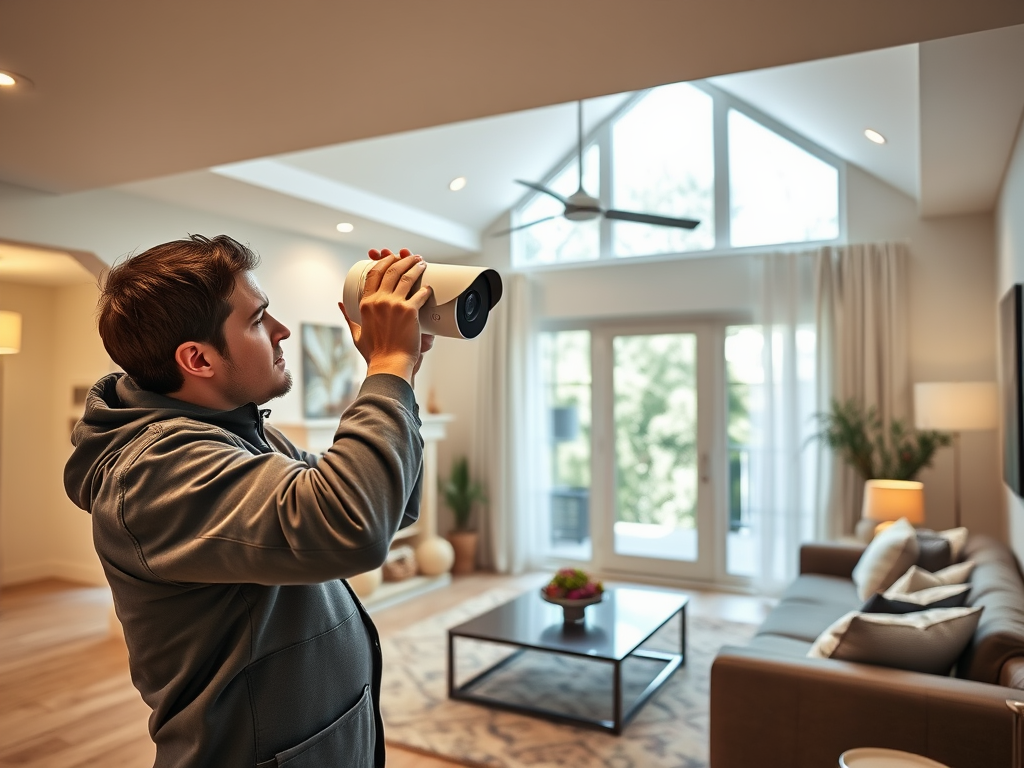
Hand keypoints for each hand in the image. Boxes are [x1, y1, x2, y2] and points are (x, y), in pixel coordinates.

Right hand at [339, 251, 431, 383]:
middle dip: (402, 260)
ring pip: (406, 277)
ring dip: (415, 267)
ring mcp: (394, 305)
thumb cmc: (374, 353)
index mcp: (366, 304)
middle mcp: (379, 301)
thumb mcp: (357, 333)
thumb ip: (348, 317)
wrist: (389, 365)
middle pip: (391, 271)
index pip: (373, 274)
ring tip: (422, 263)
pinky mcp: (409, 312)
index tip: (391, 257)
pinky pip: (419, 294)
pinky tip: (429, 286)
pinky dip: (425, 289)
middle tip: (411, 257)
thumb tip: (340, 303)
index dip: (383, 262)